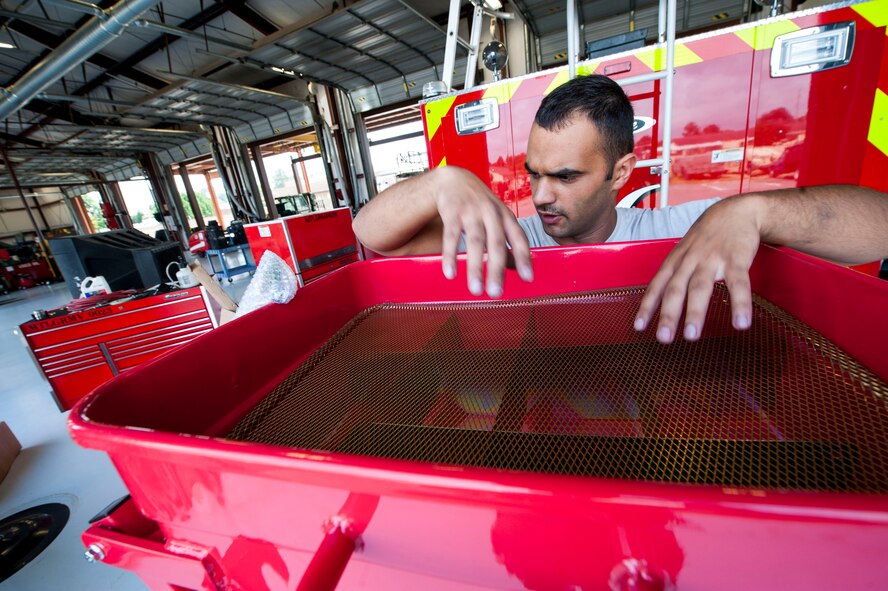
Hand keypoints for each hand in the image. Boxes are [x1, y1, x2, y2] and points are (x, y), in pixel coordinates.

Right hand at [433, 167, 533, 296]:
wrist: (454, 179)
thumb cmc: (480, 204)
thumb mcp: (497, 218)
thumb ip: (506, 242)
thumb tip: (516, 268)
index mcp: (506, 216)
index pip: (519, 238)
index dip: (524, 258)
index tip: (528, 278)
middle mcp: (491, 213)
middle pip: (496, 244)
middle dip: (496, 270)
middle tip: (496, 293)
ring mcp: (471, 212)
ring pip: (475, 243)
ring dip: (475, 268)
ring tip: (475, 290)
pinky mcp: (452, 213)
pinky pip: (451, 237)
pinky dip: (450, 255)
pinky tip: (450, 273)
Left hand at [633, 197, 762, 343]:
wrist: (736, 210)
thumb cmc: (707, 236)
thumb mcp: (684, 251)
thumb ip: (675, 274)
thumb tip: (660, 302)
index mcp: (676, 260)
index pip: (657, 285)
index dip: (647, 306)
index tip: (638, 327)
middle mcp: (690, 260)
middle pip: (675, 289)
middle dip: (668, 314)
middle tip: (663, 338)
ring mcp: (713, 259)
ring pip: (701, 287)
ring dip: (695, 312)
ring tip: (691, 337)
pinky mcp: (737, 258)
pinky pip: (739, 284)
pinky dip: (740, 304)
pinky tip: (741, 323)